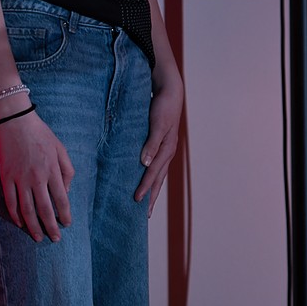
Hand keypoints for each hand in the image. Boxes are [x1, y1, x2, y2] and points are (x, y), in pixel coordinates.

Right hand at [0, 111, 73, 242]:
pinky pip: (10, 202)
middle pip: (44, 209)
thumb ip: (66, 170)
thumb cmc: (41, 135)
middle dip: (50, 227)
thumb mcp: (61, 149)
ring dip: (33, 226)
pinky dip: (15, 215)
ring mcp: (19, 179)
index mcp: (52, 170)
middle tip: (55, 239)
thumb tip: (66, 191)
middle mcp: (36, 177)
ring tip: (38, 237)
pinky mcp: (5, 178)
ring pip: (26, 210)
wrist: (15, 122)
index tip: (66, 224)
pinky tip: (21, 223)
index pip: (61, 199)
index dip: (65, 214)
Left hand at [134, 78, 182, 215]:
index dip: (145, 187)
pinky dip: (152, 176)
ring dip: (152, 189)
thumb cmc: (163, 105)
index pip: (153, 173)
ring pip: (158, 174)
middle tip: (144, 215)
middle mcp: (167, 152)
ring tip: (146, 203)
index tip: (135, 200)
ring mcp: (166, 149)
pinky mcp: (161, 144)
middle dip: (152, 196)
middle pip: (159, 179)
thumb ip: (152, 143)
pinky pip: (156, 165)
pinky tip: (146, 179)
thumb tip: (145, 163)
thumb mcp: (157, 123)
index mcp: (167, 149)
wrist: (171, 90)